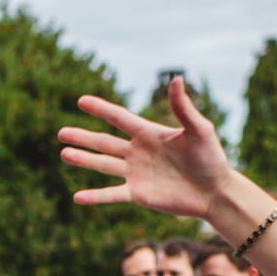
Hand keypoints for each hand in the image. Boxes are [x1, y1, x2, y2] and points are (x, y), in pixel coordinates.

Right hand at [58, 76, 234, 219]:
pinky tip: (77, 197)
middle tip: (61, 132)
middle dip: (83, 137)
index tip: (81, 101)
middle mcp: (138, 152)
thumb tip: (176, 78)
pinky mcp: (138, 194)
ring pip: (103, 165)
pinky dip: (95, 196)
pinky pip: (112, 194)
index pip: (119, 118)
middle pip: (104, 142)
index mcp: (149, 133)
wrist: (215, 191)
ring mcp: (136, 174)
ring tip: (64, 153)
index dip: (100, 109)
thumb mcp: (199, 130)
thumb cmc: (211, 158)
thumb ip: (183, 107)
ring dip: (83, 160)